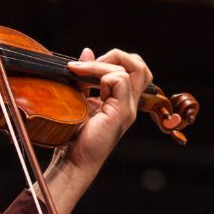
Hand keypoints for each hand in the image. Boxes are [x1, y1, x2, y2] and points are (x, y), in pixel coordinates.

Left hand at [63, 48, 152, 172]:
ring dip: (104, 64)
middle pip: (140, 66)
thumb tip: (87, 51)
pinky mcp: (121, 112)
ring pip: (134, 69)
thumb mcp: (79, 99)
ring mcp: (127, 108)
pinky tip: (84, 81)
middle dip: (117, 55)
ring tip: (83, 70)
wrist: (73, 161)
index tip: (81, 65)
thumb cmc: (74, 136)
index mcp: (121, 101)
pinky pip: (120, 80)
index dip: (110, 60)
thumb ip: (85, 77)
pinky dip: (101, 74)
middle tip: (91, 64)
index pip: (131, 69)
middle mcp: (129, 103)